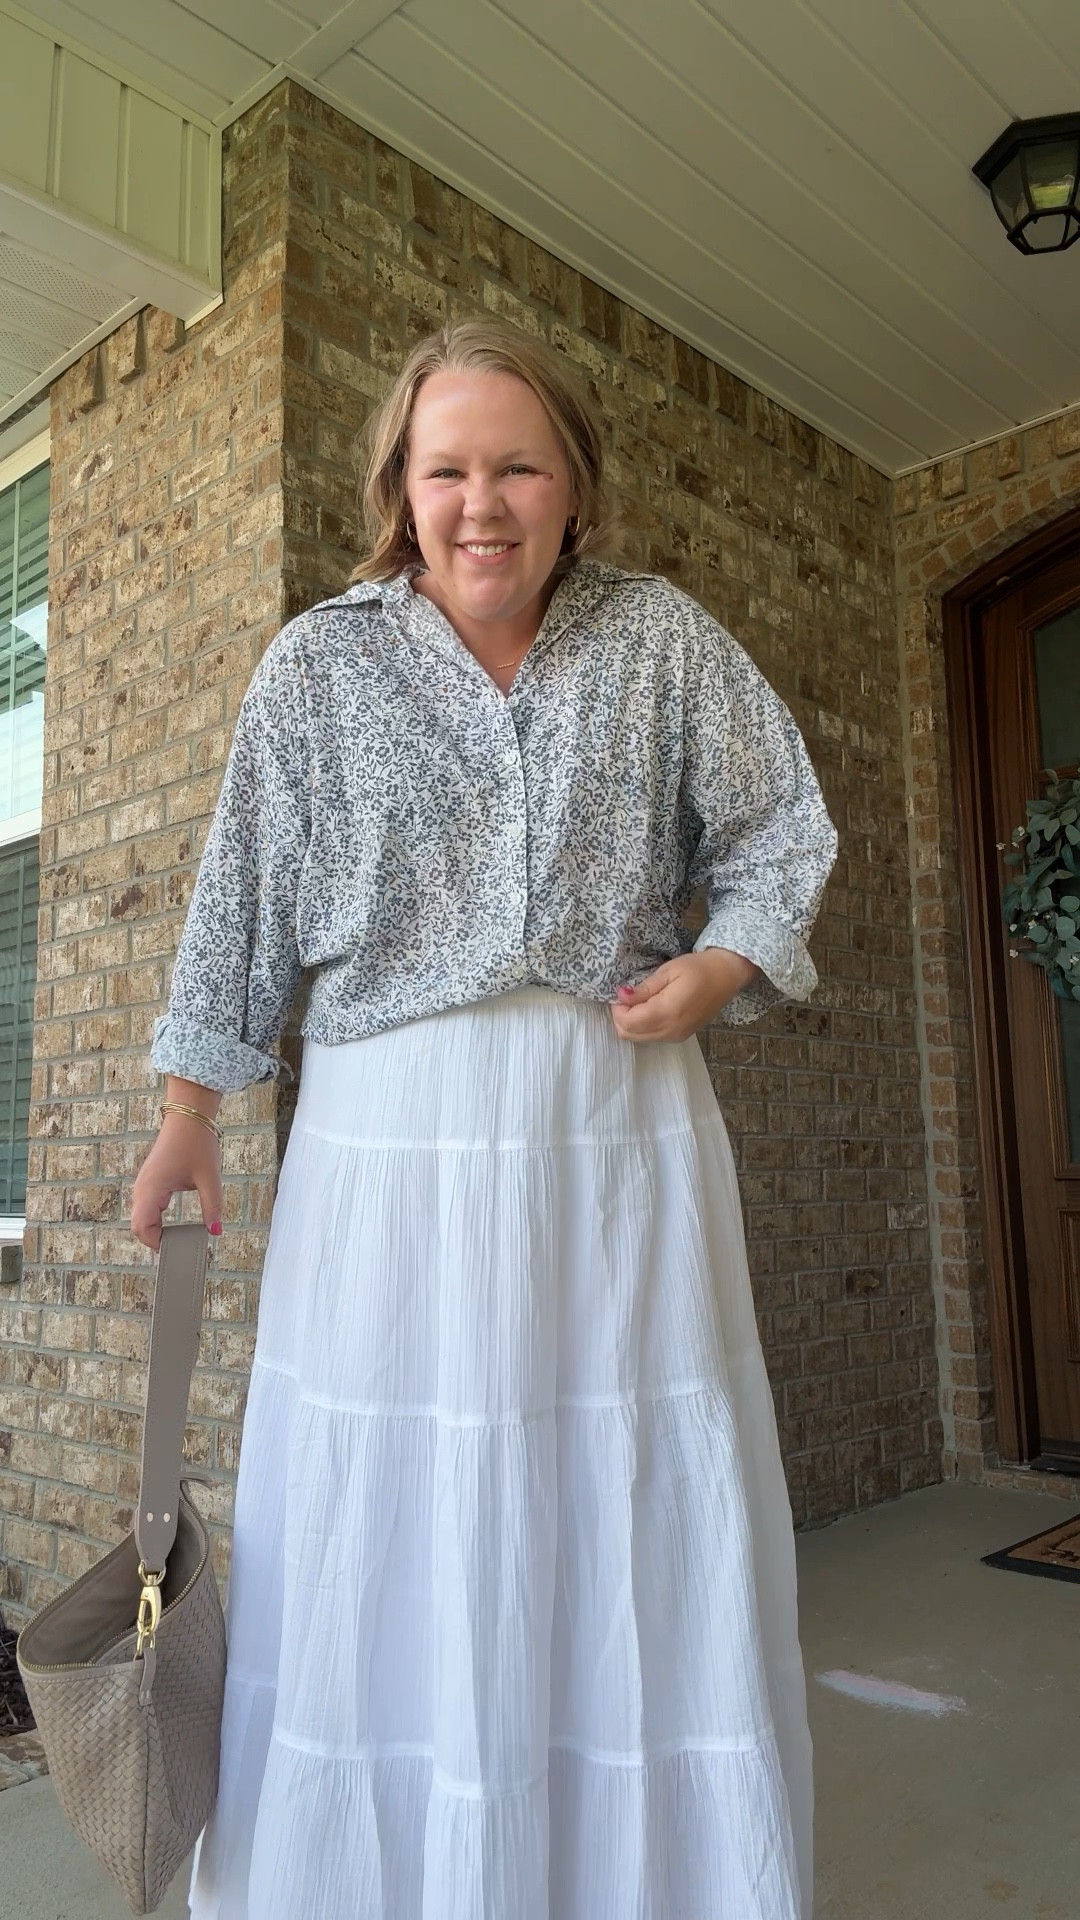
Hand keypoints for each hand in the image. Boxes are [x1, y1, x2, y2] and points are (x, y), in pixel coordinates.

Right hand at [130, 1115, 223, 1252]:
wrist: (188, 1116)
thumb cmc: (196, 1142)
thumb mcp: (209, 1177)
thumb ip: (212, 1206)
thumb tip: (215, 1231)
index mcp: (151, 1188)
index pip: (142, 1227)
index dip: (155, 1244)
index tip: (176, 1253)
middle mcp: (142, 1188)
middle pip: (139, 1226)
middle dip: (155, 1240)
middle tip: (178, 1251)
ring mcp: (144, 1184)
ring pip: (141, 1217)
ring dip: (155, 1230)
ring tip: (177, 1240)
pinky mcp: (150, 1180)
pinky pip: (146, 1207)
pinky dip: (156, 1220)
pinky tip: (171, 1226)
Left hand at [611, 949, 757, 1043]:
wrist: (727, 976)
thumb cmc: (699, 968)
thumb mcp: (668, 971)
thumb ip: (644, 988)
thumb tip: (621, 996)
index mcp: (667, 1013)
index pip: (628, 1022)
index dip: (618, 1008)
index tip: (623, 991)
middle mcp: (670, 1030)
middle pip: (629, 1034)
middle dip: (622, 1016)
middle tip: (629, 996)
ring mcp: (676, 1036)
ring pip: (639, 1038)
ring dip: (632, 1022)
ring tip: (640, 1000)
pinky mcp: (680, 1037)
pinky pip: (652, 1037)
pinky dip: (643, 1026)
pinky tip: (650, 1009)